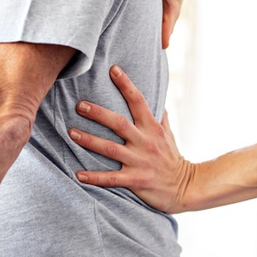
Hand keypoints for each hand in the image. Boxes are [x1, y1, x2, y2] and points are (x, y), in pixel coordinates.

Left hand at [70, 65, 194, 213]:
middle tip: (79, 105)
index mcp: (153, 128)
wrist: (185, 187)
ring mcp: (140, 161)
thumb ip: (160, 116)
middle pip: (119, 123)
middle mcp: (145, 142)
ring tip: (71, 133)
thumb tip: (156, 96)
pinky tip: (78, 175)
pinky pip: (111, 179)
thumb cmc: (172, 158)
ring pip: (111, 149)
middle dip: (98, 113)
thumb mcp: (169, 134)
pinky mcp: (136, 180)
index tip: (112, 70)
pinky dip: (94, 177)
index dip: (126, 84)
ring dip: (89, 141)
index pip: (139, 101)